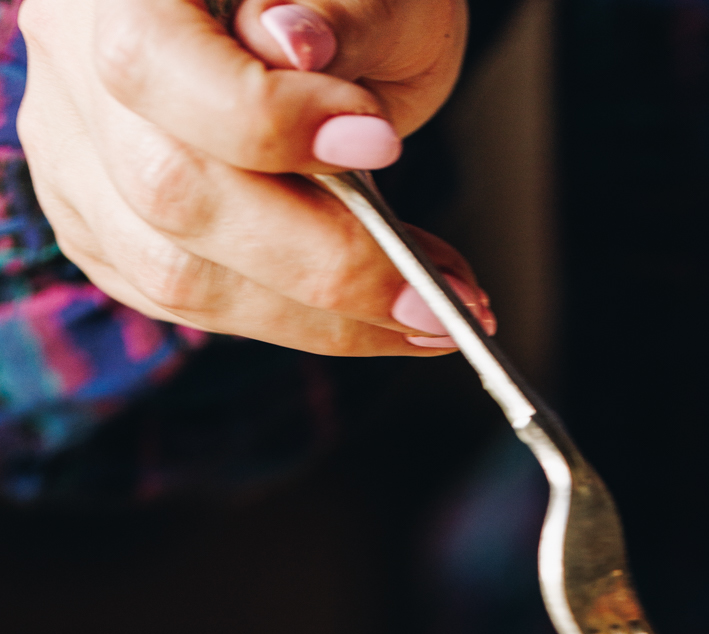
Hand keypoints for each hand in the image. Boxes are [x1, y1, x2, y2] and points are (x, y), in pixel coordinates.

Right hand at [16, 0, 491, 354]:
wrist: (303, 20)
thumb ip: (339, 6)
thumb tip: (297, 44)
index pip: (153, 63)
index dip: (265, 120)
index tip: (380, 143)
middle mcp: (70, 58)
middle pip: (168, 190)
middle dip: (318, 258)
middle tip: (432, 293)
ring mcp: (73, 151)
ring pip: (176, 272)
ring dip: (317, 315)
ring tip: (423, 313)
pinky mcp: (101, 226)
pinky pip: (192, 303)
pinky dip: (295, 322)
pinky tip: (373, 315)